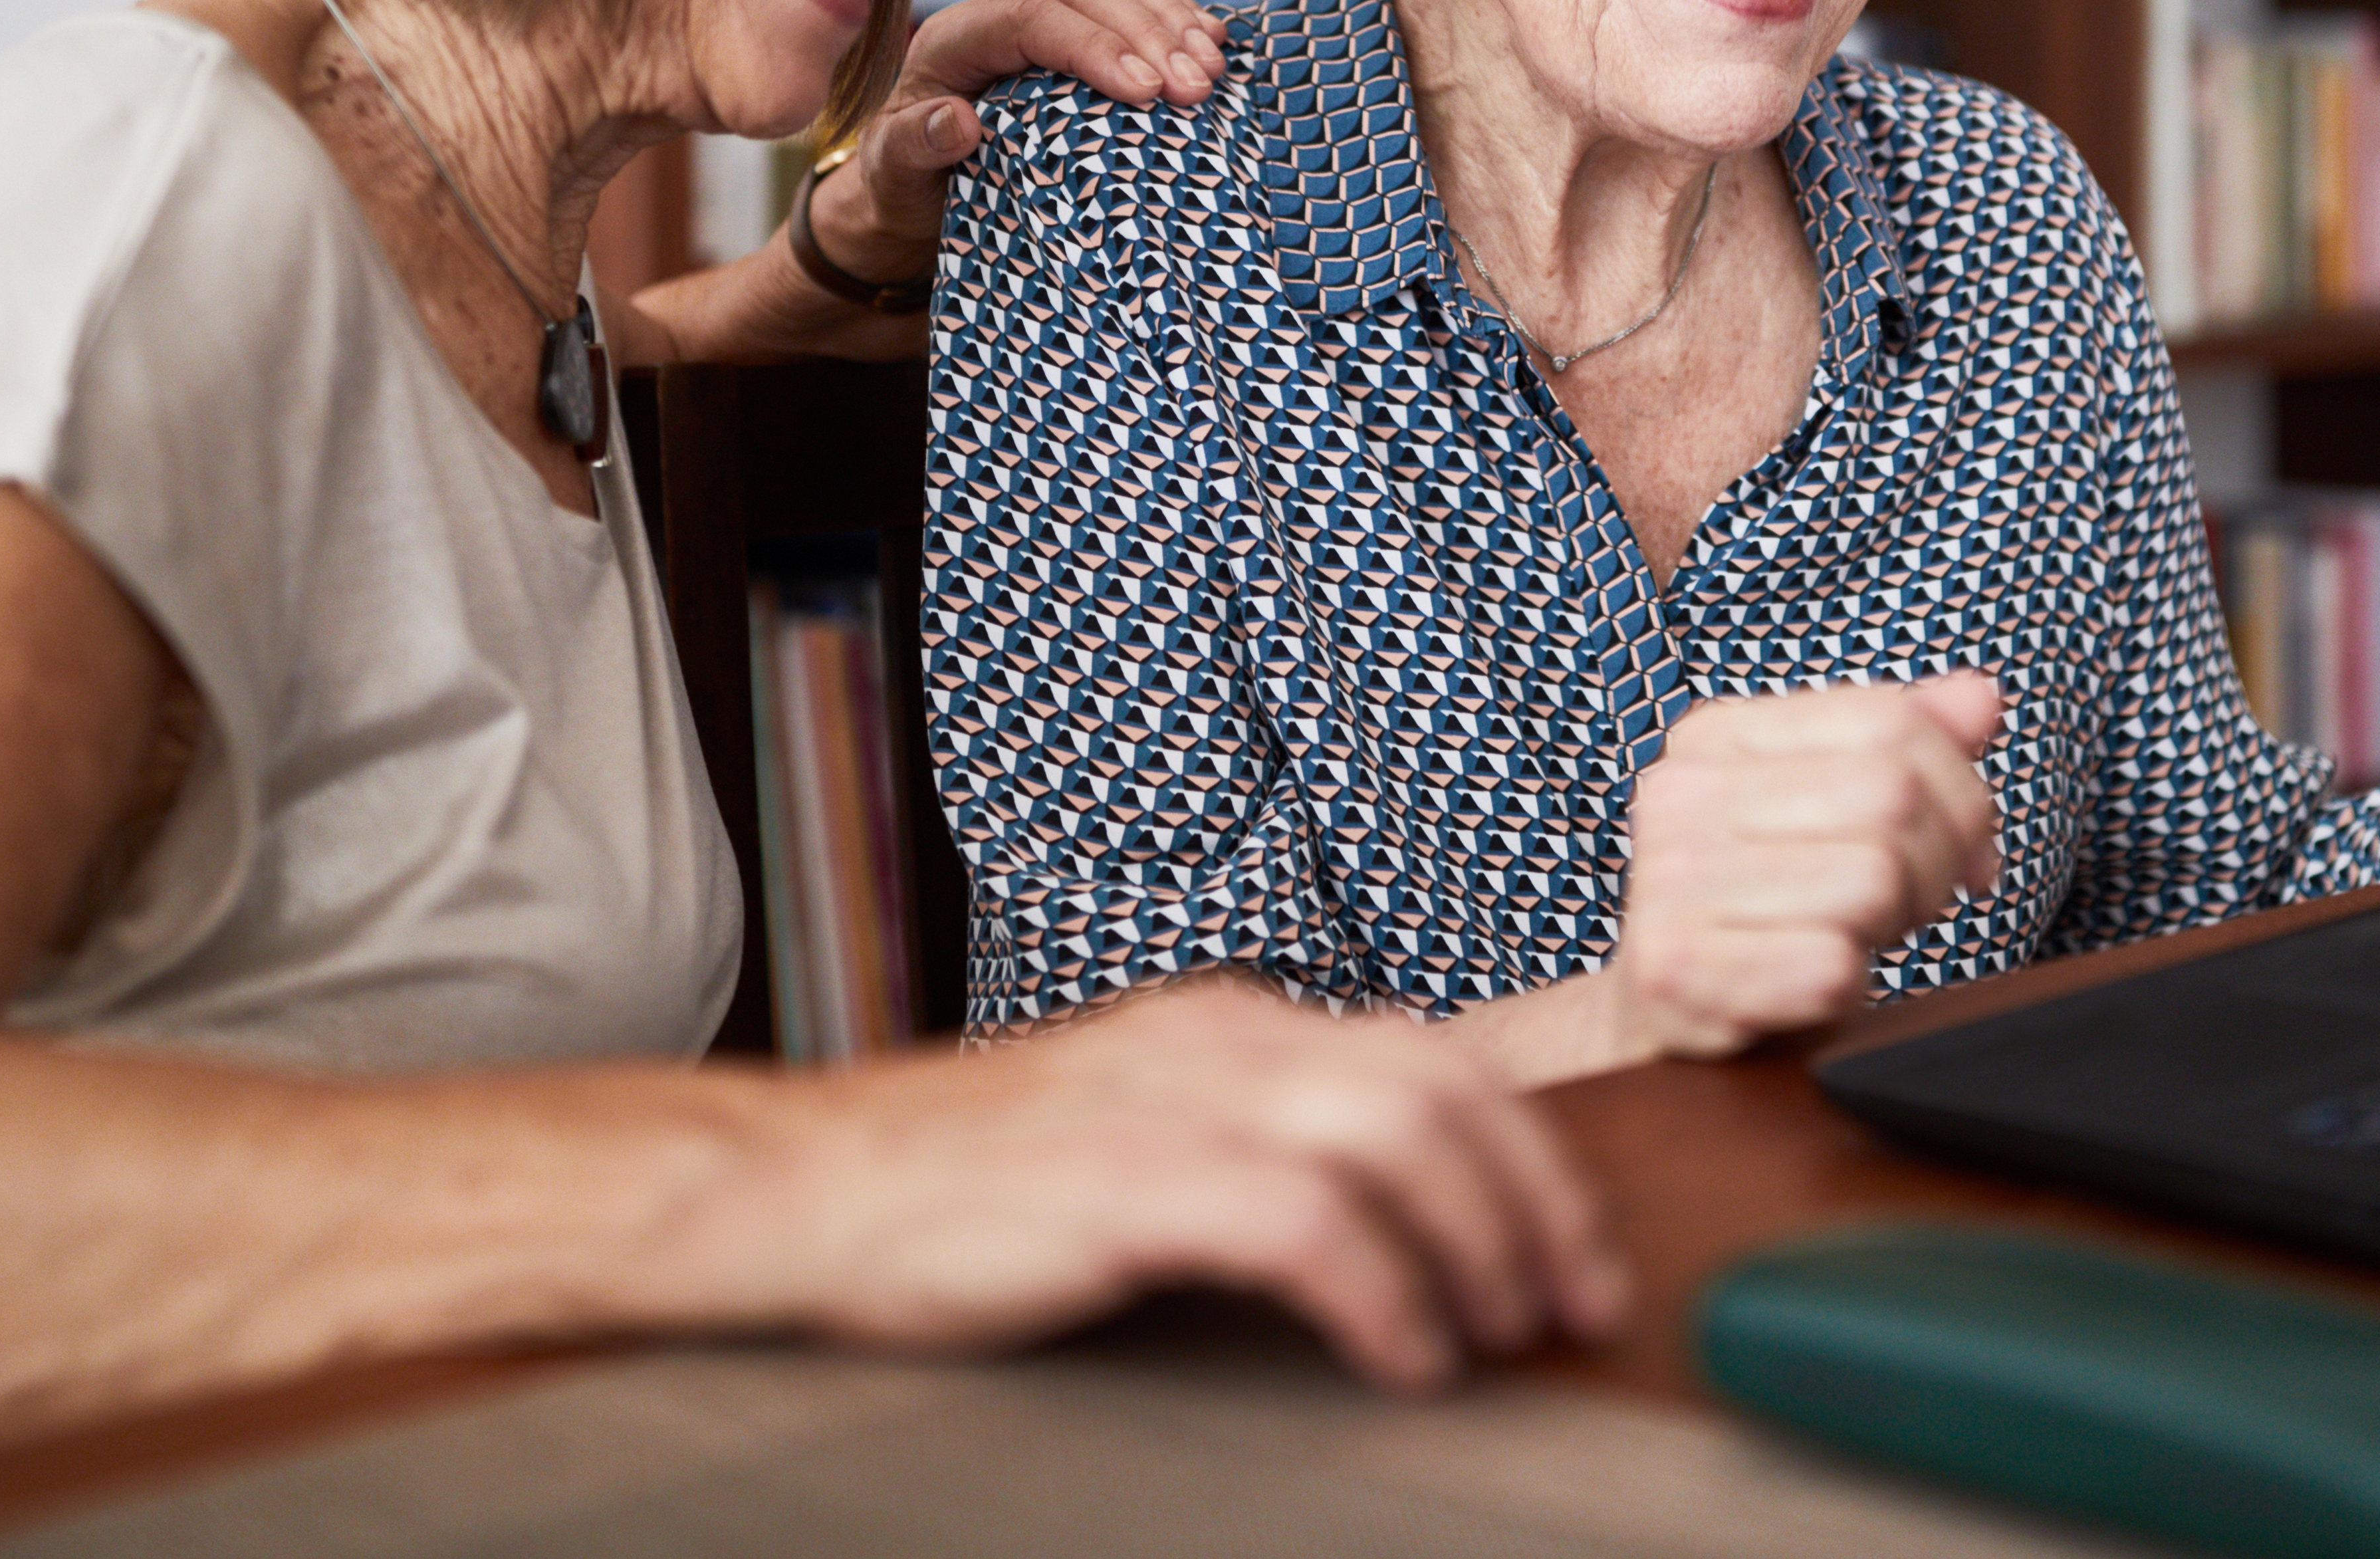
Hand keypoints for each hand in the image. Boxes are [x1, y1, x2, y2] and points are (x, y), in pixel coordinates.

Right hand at [788, 973, 1622, 1391]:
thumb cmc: (968, 1188)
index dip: (1527, 1150)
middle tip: (1576, 1302)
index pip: (1430, 1055)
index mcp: (1226, 1026)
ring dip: (1478, 1240)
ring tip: (1504, 1329)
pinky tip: (1404, 1354)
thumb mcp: (1139, 1130)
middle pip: (1438, 1087)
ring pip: (1393, 1135)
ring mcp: (1168, 1105)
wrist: (802, 1189)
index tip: (1577, 1246)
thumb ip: (1253, 1143)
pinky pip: (1299, 1224)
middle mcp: (1215, 1044)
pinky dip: (1379, 1290)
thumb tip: (1394, 1206)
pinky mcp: (1122, 1184)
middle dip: (1534, 1197)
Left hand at [796, 0, 1224, 304]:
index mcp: (955, 39)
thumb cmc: (903, 184)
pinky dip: (1176, 19)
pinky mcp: (1078, 31)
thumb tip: (959, 120)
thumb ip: (914, 147)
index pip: (1031, 19)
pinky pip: (1131, 2)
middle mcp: (1000, 14)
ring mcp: (1044, 17)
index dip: (1093, 46)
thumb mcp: (894, 176)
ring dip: (1171, 21)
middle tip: (1196, 87)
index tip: (1145, 91)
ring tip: (1212, 69)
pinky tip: (1212, 45)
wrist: (914, 186)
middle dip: (1148, 34)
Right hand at [1602, 672, 2005, 1058]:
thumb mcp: (1827, 810)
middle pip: (1892, 796)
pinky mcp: (1675, 968)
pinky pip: (1829, 966)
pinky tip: (1813, 983)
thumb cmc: (1764, 905)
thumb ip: (1903, 746)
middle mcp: (1682, 794)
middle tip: (1907, 905)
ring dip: (1891, 924)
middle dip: (1934, 865)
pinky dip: (1847, 985)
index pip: (1890, 721)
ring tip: (1853, 936)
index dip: (1960, 793)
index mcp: (1717, 734)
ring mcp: (1670, 879)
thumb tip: (1980, 697)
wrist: (1666, 1012)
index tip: (1964, 850)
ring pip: (1874, 879)